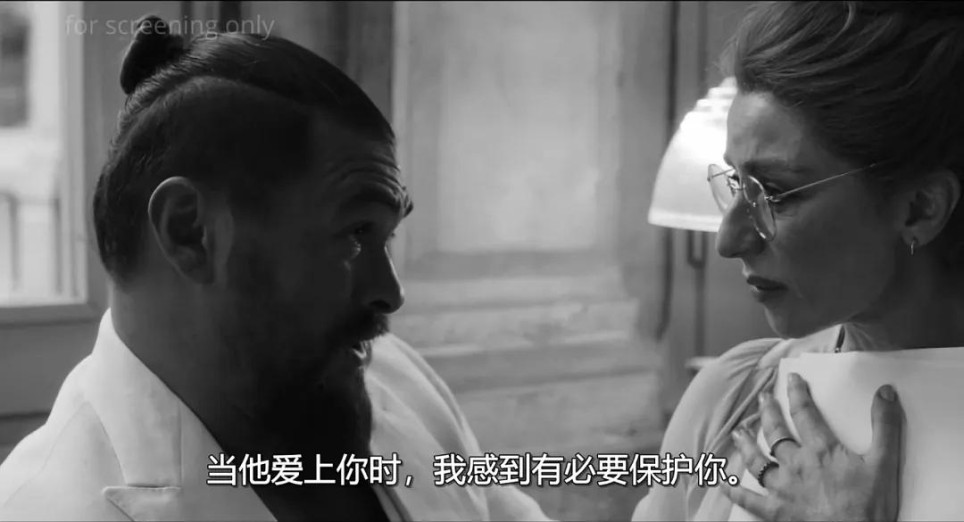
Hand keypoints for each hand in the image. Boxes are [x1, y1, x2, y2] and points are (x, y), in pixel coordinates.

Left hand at [723, 372, 903, 521]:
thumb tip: (885, 392)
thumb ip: (884, 426)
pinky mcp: (774, 510)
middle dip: (769, 413)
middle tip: (763, 399)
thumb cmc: (869, 507)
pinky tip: (722, 481)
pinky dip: (733, 489)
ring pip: (756, 460)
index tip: (792, 379)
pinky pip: (748, 498)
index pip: (805, 413)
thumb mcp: (885, 463)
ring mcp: (782, 487)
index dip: (797, 393)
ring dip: (746, 444)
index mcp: (820, 450)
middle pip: (776, 432)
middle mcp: (796, 464)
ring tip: (738, 432)